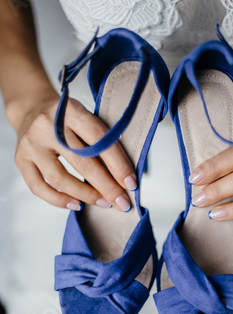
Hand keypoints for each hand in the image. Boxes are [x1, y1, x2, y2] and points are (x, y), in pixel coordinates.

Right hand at [14, 93, 135, 211]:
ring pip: (60, 178)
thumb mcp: (86, 116)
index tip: (131, 184)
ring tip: (104, 203)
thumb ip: (102, 140)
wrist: (32, 108)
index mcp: (71, 110)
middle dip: (107, 186)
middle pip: (82, 162)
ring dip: (86, 195)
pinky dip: (59, 200)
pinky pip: (39, 187)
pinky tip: (77, 205)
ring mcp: (32, 143)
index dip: (118, 165)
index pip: (99, 140)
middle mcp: (48, 126)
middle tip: (122, 202)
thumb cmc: (67, 118)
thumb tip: (125, 176)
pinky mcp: (20, 159)